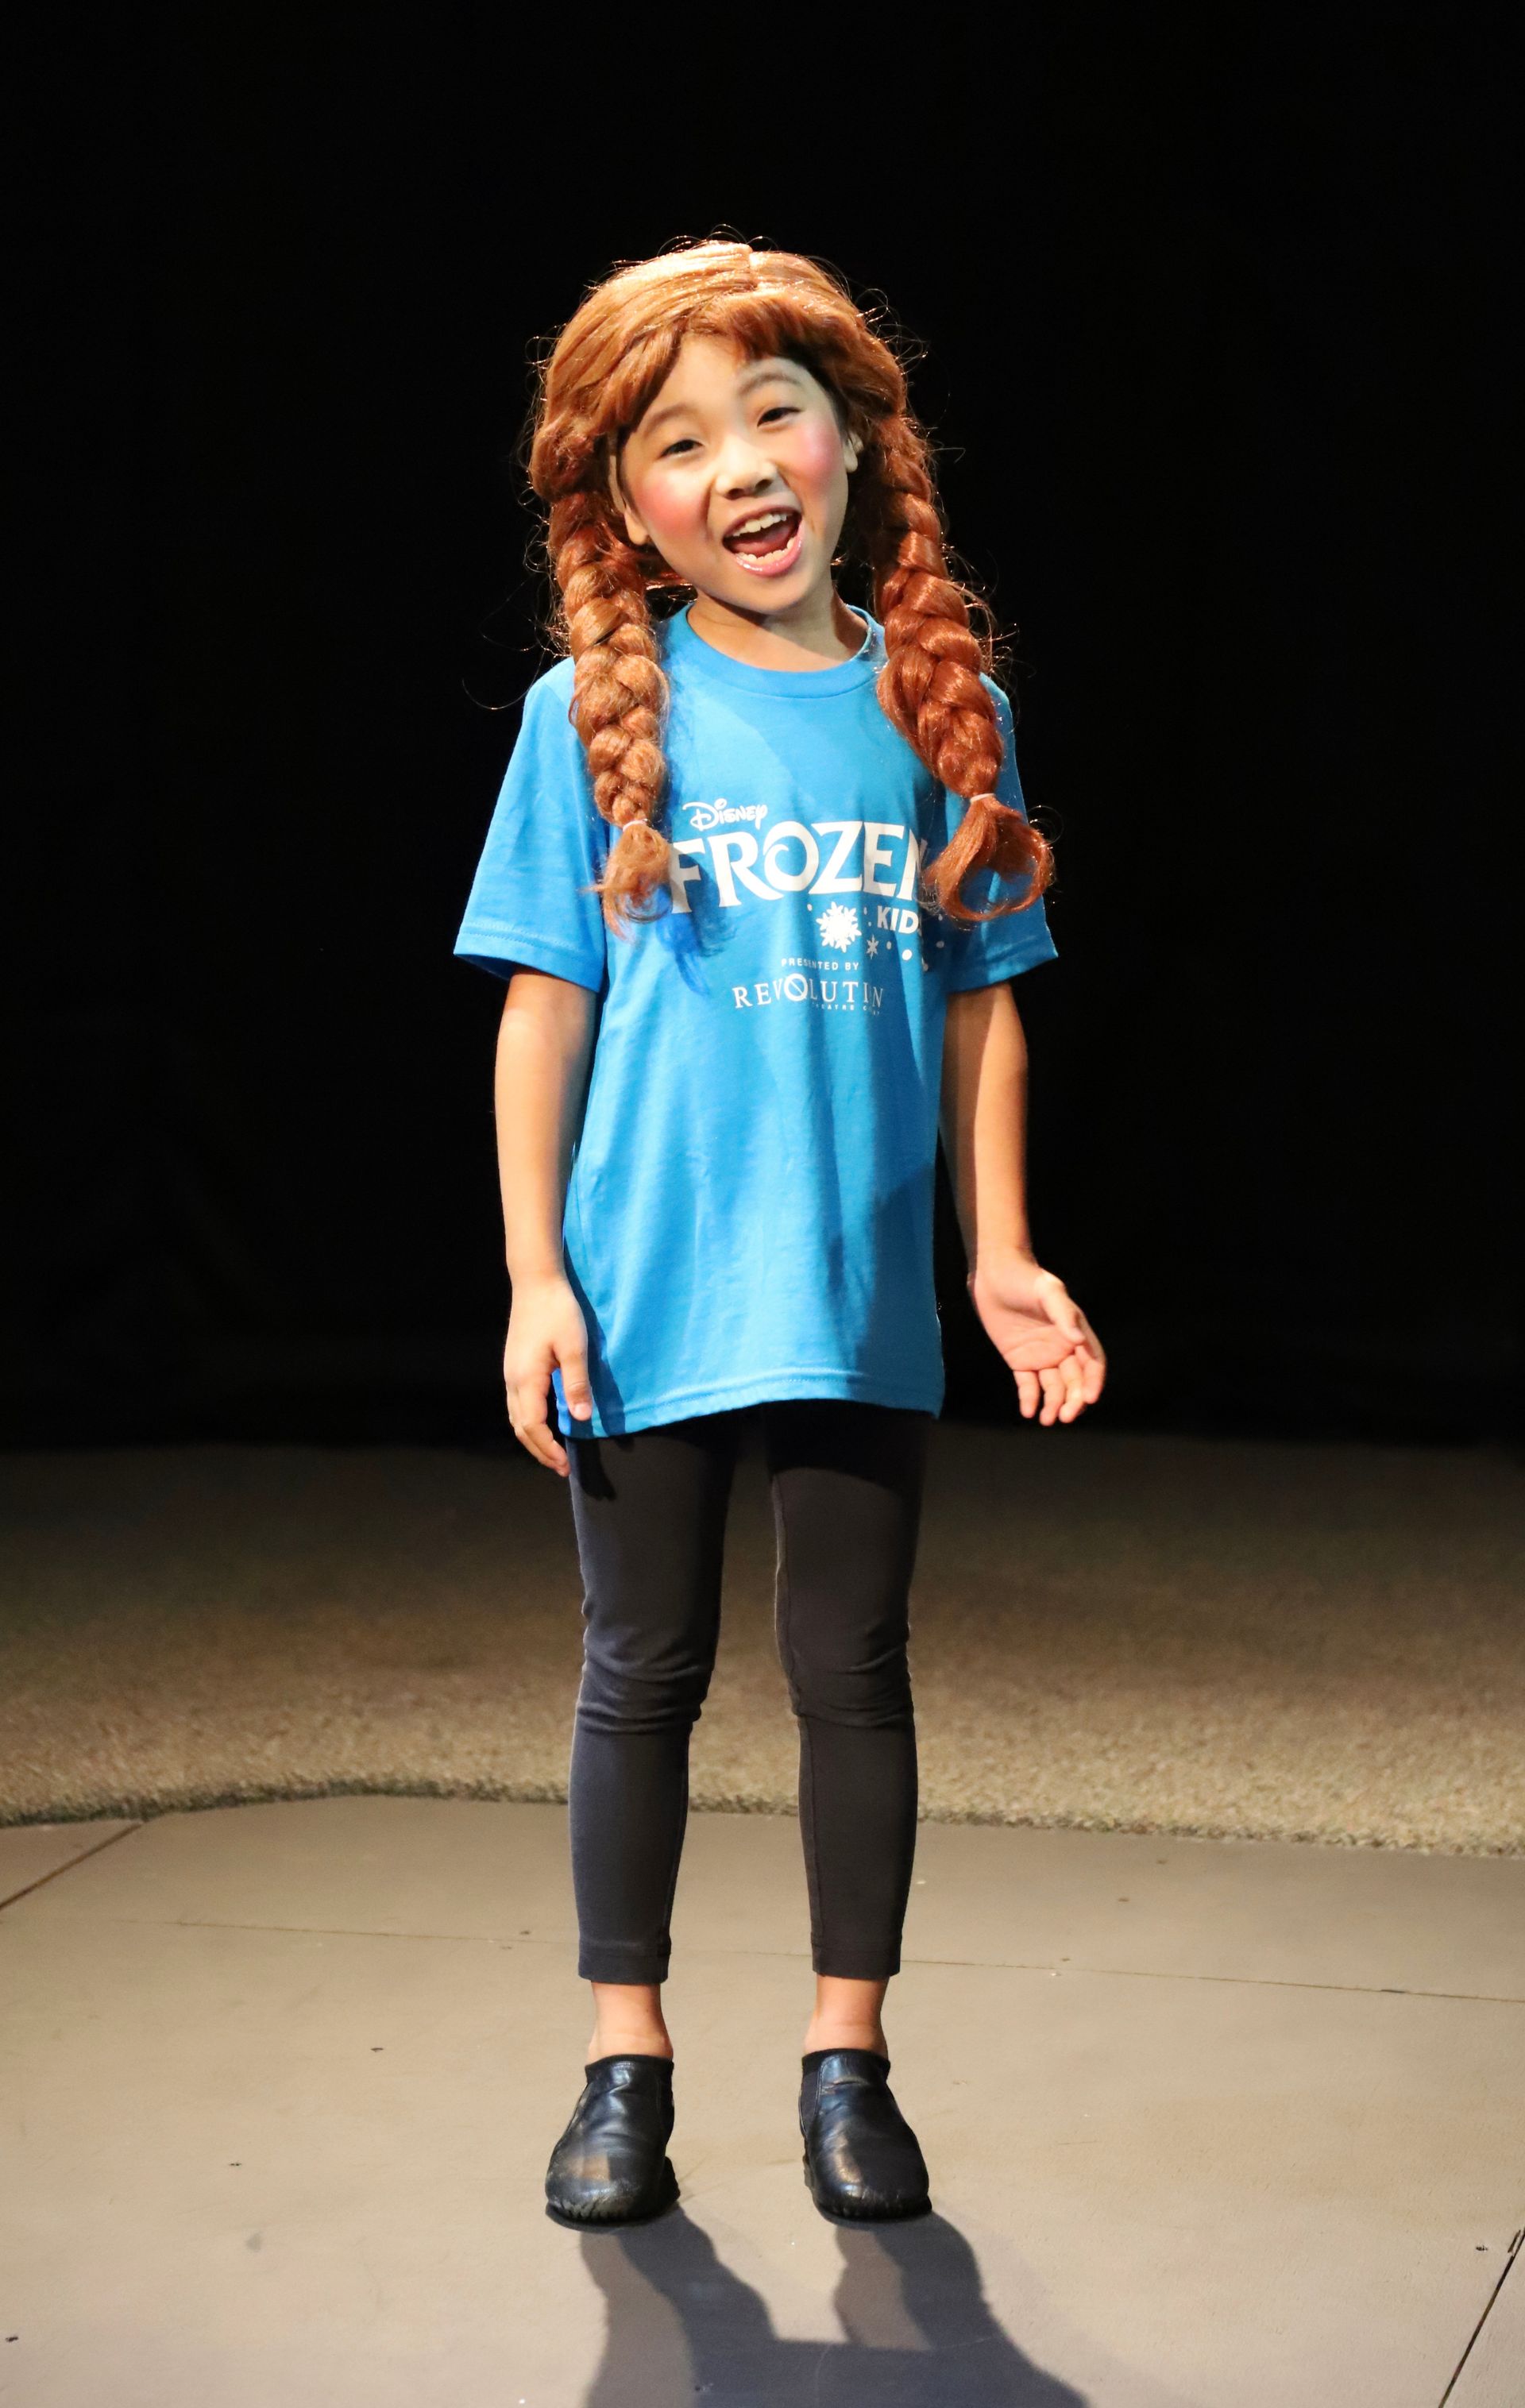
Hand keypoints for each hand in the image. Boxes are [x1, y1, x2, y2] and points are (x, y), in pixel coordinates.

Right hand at [503, 1274, 594, 1475]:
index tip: (565, 1465)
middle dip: (539, 1451)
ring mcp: (510, 1373)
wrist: (536, 1281)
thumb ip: (576, 1383)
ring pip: (515, 1417)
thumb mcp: (575, 1347)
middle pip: (520, 1428)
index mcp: (527, 1380)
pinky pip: (516, 1404)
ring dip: (532, 1439)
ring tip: (552, 1452)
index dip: (548, 1450)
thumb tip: (580, 1418)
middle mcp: (512, 1381)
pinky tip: (542, 1423)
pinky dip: (528, 1422)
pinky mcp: (514, 1365)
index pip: (533, 1427)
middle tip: (561, 1467)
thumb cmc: (558, 1311)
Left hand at [967, 1249, 1106, 1424]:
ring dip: (1054, 1405)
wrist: (994, 1275)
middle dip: (1073, 1401)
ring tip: (1047, 1420)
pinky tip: (1029, 1411)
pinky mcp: (1019, 1361)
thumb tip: (1078, 1340)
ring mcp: (1041, 1356)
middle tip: (1066, 1416)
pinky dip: (1030, 1399)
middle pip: (1075, 1381)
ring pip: (1053, 1388)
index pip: (1092, 1362)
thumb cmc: (1026, 1279)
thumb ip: (1064, 1315)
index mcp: (1075, 1332)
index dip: (1093, 1381)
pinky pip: (1028, 1385)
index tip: (1088, 1398)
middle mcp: (1062, 1347)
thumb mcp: (1048, 1292)